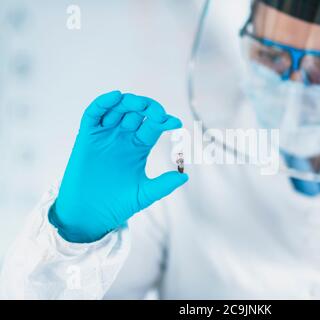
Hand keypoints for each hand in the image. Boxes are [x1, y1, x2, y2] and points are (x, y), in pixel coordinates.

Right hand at [49, 91, 187, 242]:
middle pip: (138, 113)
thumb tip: (185, 176)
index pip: (154, 126)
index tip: (175, 123)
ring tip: (139, 105)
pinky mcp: (87, 137)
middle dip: (149, 108)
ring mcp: (105, 135)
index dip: (165, 121)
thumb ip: (163, 184)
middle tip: (158, 113)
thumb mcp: (144, 194)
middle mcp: (123, 137)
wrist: (89, 215)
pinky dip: (103, 103)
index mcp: (139, 146)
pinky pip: (94, 114)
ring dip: (129, 102)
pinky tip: (115, 97)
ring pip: (118, 109)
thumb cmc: (116, 203)